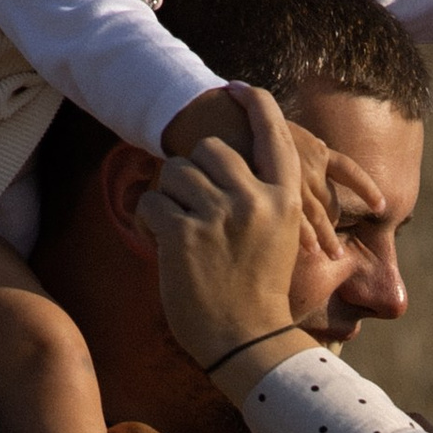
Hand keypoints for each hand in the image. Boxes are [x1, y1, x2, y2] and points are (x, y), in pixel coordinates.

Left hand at [137, 87, 329, 391]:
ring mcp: (219, 215)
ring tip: (179, 232)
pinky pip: (150, 204)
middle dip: (194, 172)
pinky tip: (161, 247)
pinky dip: (147, 224)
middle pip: (209, 149)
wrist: (247, 343)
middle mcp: (255, 199)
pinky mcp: (184, 233)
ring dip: (169, 198)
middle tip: (192, 207)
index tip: (235, 88)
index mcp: (285, 199)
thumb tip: (229, 163)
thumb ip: (261, 198)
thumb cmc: (259, 294)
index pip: (272, 132)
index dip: (254, 104)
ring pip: (175, 173)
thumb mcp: (277, 239)